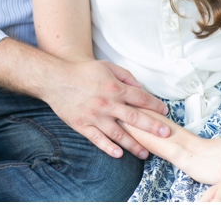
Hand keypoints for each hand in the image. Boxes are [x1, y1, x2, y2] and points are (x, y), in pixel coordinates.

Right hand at [45, 59, 169, 159]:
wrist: (54, 79)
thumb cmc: (80, 72)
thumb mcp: (105, 66)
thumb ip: (124, 75)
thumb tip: (139, 88)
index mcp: (114, 87)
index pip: (141, 98)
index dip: (155, 105)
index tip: (164, 111)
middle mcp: (107, 104)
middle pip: (135, 119)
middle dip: (153, 127)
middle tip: (165, 134)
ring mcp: (95, 116)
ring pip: (119, 134)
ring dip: (134, 145)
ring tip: (145, 153)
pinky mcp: (83, 125)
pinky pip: (98, 139)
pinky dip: (109, 148)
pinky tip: (119, 154)